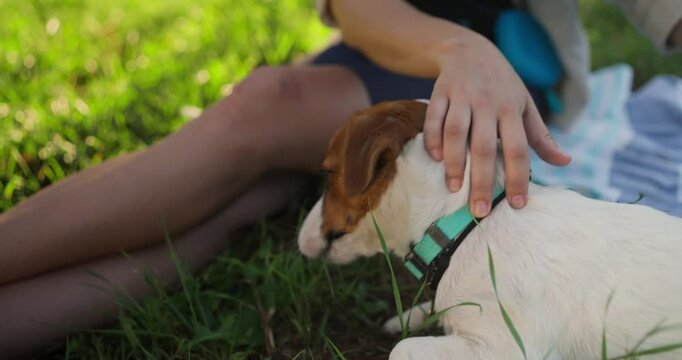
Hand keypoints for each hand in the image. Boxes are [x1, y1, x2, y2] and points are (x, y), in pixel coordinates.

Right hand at [423, 33, 570, 216]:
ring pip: (456, 132)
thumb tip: (565, 163)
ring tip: (454, 188)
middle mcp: (487, 103)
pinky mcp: (440, 94)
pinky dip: (432, 139)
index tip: (517, 205)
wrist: (469, 50)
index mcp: (512, 109)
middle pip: (484, 146)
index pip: (518, 149)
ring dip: (454, 162)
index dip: (519, 177)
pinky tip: (435, 159)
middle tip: (480, 211)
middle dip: (482, 180)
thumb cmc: (502, 85)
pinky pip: (434, 119)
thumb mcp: (525, 105)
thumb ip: (541, 137)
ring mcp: (462, 98)